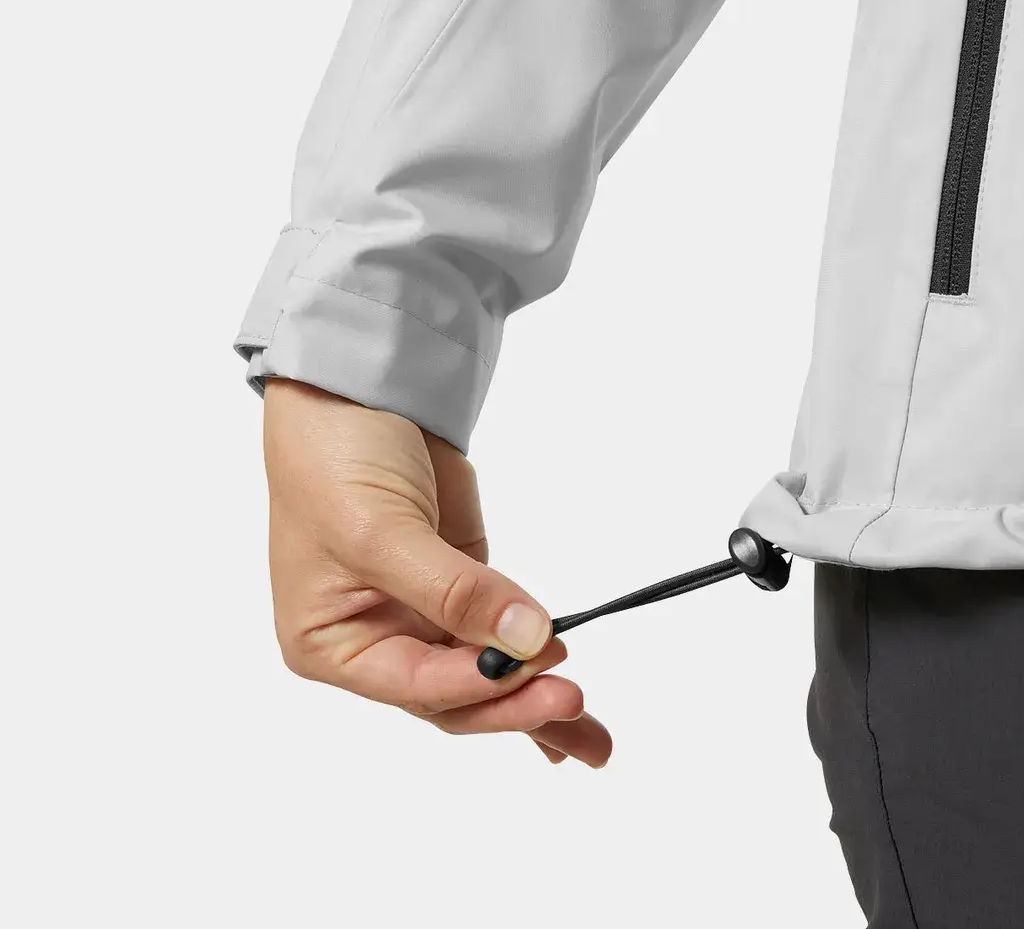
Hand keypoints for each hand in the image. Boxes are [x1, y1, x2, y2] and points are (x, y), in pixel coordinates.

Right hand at [262, 378, 610, 766]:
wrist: (357, 389)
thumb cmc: (332, 460)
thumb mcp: (380, 531)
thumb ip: (454, 591)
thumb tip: (526, 637)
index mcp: (329, 643)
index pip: (414, 685)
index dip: (477, 686)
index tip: (535, 671)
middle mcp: (373, 639)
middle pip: (453, 694)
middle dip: (516, 705)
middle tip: (576, 706)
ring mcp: (420, 613)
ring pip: (482, 675)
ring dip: (535, 700)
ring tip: (594, 734)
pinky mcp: (460, 583)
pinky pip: (496, 636)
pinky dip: (530, 662)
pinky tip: (565, 705)